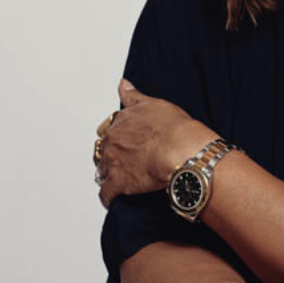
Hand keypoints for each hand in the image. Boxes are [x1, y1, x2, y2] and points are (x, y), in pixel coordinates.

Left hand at [96, 79, 211, 208]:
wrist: (181, 149)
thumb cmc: (173, 127)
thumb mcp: (153, 104)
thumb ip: (133, 96)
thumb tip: (123, 84)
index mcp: (120, 122)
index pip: (110, 129)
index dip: (118, 136)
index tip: (125, 140)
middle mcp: (112, 141)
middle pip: (103, 150)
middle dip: (112, 155)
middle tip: (126, 160)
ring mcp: (113, 162)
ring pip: (102, 170)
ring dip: (109, 174)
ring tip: (121, 178)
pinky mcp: (118, 182)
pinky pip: (106, 193)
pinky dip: (108, 197)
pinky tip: (113, 198)